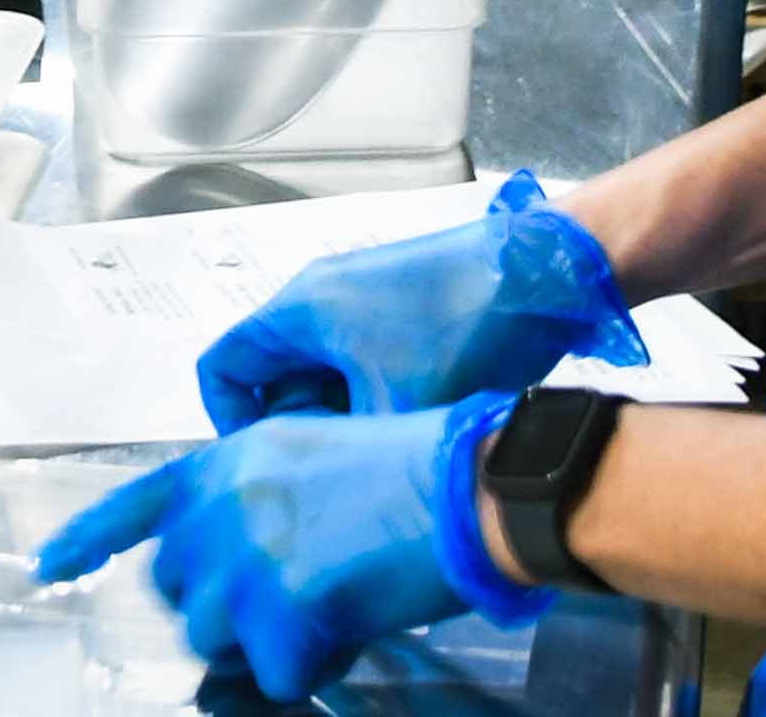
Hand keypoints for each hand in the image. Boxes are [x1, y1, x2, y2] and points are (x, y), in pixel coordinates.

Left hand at [35, 405, 520, 702]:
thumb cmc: (403, 470)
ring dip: (263, 644)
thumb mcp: (303, 457)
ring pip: (216, 644)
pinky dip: (315, 668)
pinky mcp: (276, 620)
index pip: (133, 506)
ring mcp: (239, 568)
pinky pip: (279, 680)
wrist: (459, 488)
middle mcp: (214, 514)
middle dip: (220, 609)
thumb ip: (247, 502)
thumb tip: (228, 562)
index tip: (48, 567)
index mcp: (219, 467)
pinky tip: (352, 627)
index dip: (86, 541)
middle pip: (176, 593)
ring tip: (327, 608)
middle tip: (286, 598)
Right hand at [201, 171, 642, 429]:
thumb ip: (348, 454)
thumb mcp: (398, 412)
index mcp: (300, 310)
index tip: (262, 461)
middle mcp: (319, 296)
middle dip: (296, 425)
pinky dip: (369, 396)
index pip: (222, 365)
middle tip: (333, 468)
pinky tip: (408, 426)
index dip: (227, 421)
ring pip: (319, 370)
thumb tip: (331, 491)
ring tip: (378, 451)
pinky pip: (356, 359)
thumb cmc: (467, 330)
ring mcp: (360, 298)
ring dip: (338, 414)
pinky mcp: (397, 307)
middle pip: (272, 372)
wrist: (543, 275)